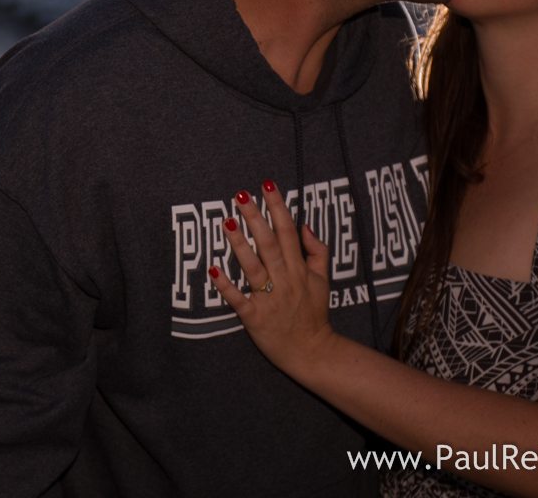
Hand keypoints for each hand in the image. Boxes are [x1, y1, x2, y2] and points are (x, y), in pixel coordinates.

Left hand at [208, 181, 336, 380]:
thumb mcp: (324, 280)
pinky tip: (213, 270)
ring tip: (226, 222)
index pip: (288, 232)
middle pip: (269, 244)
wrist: (312, 352)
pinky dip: (226, 286)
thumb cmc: (314, 314)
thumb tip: (304, 224)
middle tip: (240, 196)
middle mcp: (285, 280)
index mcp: (299, 269)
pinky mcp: (254, 318)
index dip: (278, 207)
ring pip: (253, 268)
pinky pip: (238, 300)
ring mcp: (269, 299)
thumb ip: (317, 251)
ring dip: (239, 245)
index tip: (267, 185)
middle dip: (255, 218)